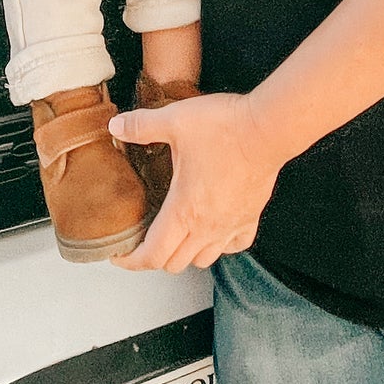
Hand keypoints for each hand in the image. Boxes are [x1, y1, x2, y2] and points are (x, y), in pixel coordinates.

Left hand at [109, 93, 283, 272]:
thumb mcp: (175, 120)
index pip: (152, 254)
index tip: (119, 254)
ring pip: (203, 260)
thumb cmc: (225, 127)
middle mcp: (207, 226)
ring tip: (174, 235)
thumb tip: (115, 126)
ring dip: (184, 254)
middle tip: (142, 239)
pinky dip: (220, 246)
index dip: (131, 260)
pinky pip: (234, 246)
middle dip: (153, 257)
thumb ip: (142, 126)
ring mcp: (231, 225)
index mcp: (183, 209)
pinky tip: (214, 229)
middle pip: (174, 263)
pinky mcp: (251, 217)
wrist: (268, 128)